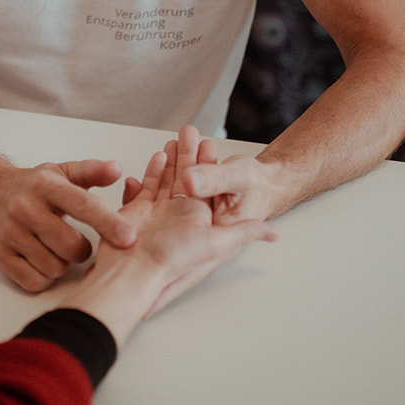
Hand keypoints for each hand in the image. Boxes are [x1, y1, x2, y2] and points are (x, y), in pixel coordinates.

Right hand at [0, 159, 138, 291]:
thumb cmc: (32, 186)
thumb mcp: (62, 172)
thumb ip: (91, 172)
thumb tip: (116, 169)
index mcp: (45, 185)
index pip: (83, 205)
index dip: (109, 223)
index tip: (129, 238)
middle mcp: (24, 207)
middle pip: (71, 246)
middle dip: (81, 250)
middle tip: (75, 241)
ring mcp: (10, 233)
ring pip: (54, 267)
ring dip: (62, 263)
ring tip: (54, 247)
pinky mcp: (0, 255)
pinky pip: (35, 280)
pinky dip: (44, 276)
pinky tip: (41, 259)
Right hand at [89, 141, 276, 324]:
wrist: (131, 274)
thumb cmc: (172, 260)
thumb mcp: (216, 245)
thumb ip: (243, 233)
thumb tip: (272, 234)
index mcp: (199, 220)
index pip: (206, 185)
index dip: (207, 162)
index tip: (208, 141)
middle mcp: (179, 216)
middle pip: (185, 177)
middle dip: (186, 153)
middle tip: (187, 130)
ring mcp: (158, 214)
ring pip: (167, 179)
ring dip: (170, 159)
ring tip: (172, 139)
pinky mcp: (138, 214)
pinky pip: (147, 188)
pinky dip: (152, 172)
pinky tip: (156, 158)